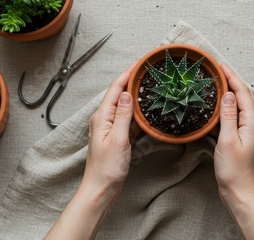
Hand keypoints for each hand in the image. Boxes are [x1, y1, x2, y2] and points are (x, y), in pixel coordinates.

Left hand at [46, 63, 136, 239]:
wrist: (101, 190)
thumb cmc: (106, 168)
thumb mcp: (118, 139)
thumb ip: (124, 115)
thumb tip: (128, 94)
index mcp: (102, 116)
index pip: (116, 88)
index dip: (128, 73)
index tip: (141, 63)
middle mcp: (105, 119)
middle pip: (121, 94)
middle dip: (134, 81)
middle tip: (150, 72)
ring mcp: (112, 129)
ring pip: (127, 108)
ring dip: (138, 97)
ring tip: (152, 87)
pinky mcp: (118, 138)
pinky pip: (130, 121)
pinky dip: (139, 115)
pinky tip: (148, 112)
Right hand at [214, 63, 253, 198]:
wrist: (240, 193)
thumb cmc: (233, 170)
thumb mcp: (227, 140)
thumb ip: (228, 115)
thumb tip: (228, 94)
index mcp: (253, 123)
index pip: (243, 93)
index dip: (232, 77)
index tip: (220, 66)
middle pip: (246, 96)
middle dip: (234, 81)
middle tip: (219, 70)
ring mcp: (253, 132)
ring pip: (244, 105)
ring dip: (233, 92)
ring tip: (220, 83)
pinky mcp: (247, 139)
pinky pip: (241, 116)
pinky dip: (232, 106)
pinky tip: (223, 106)